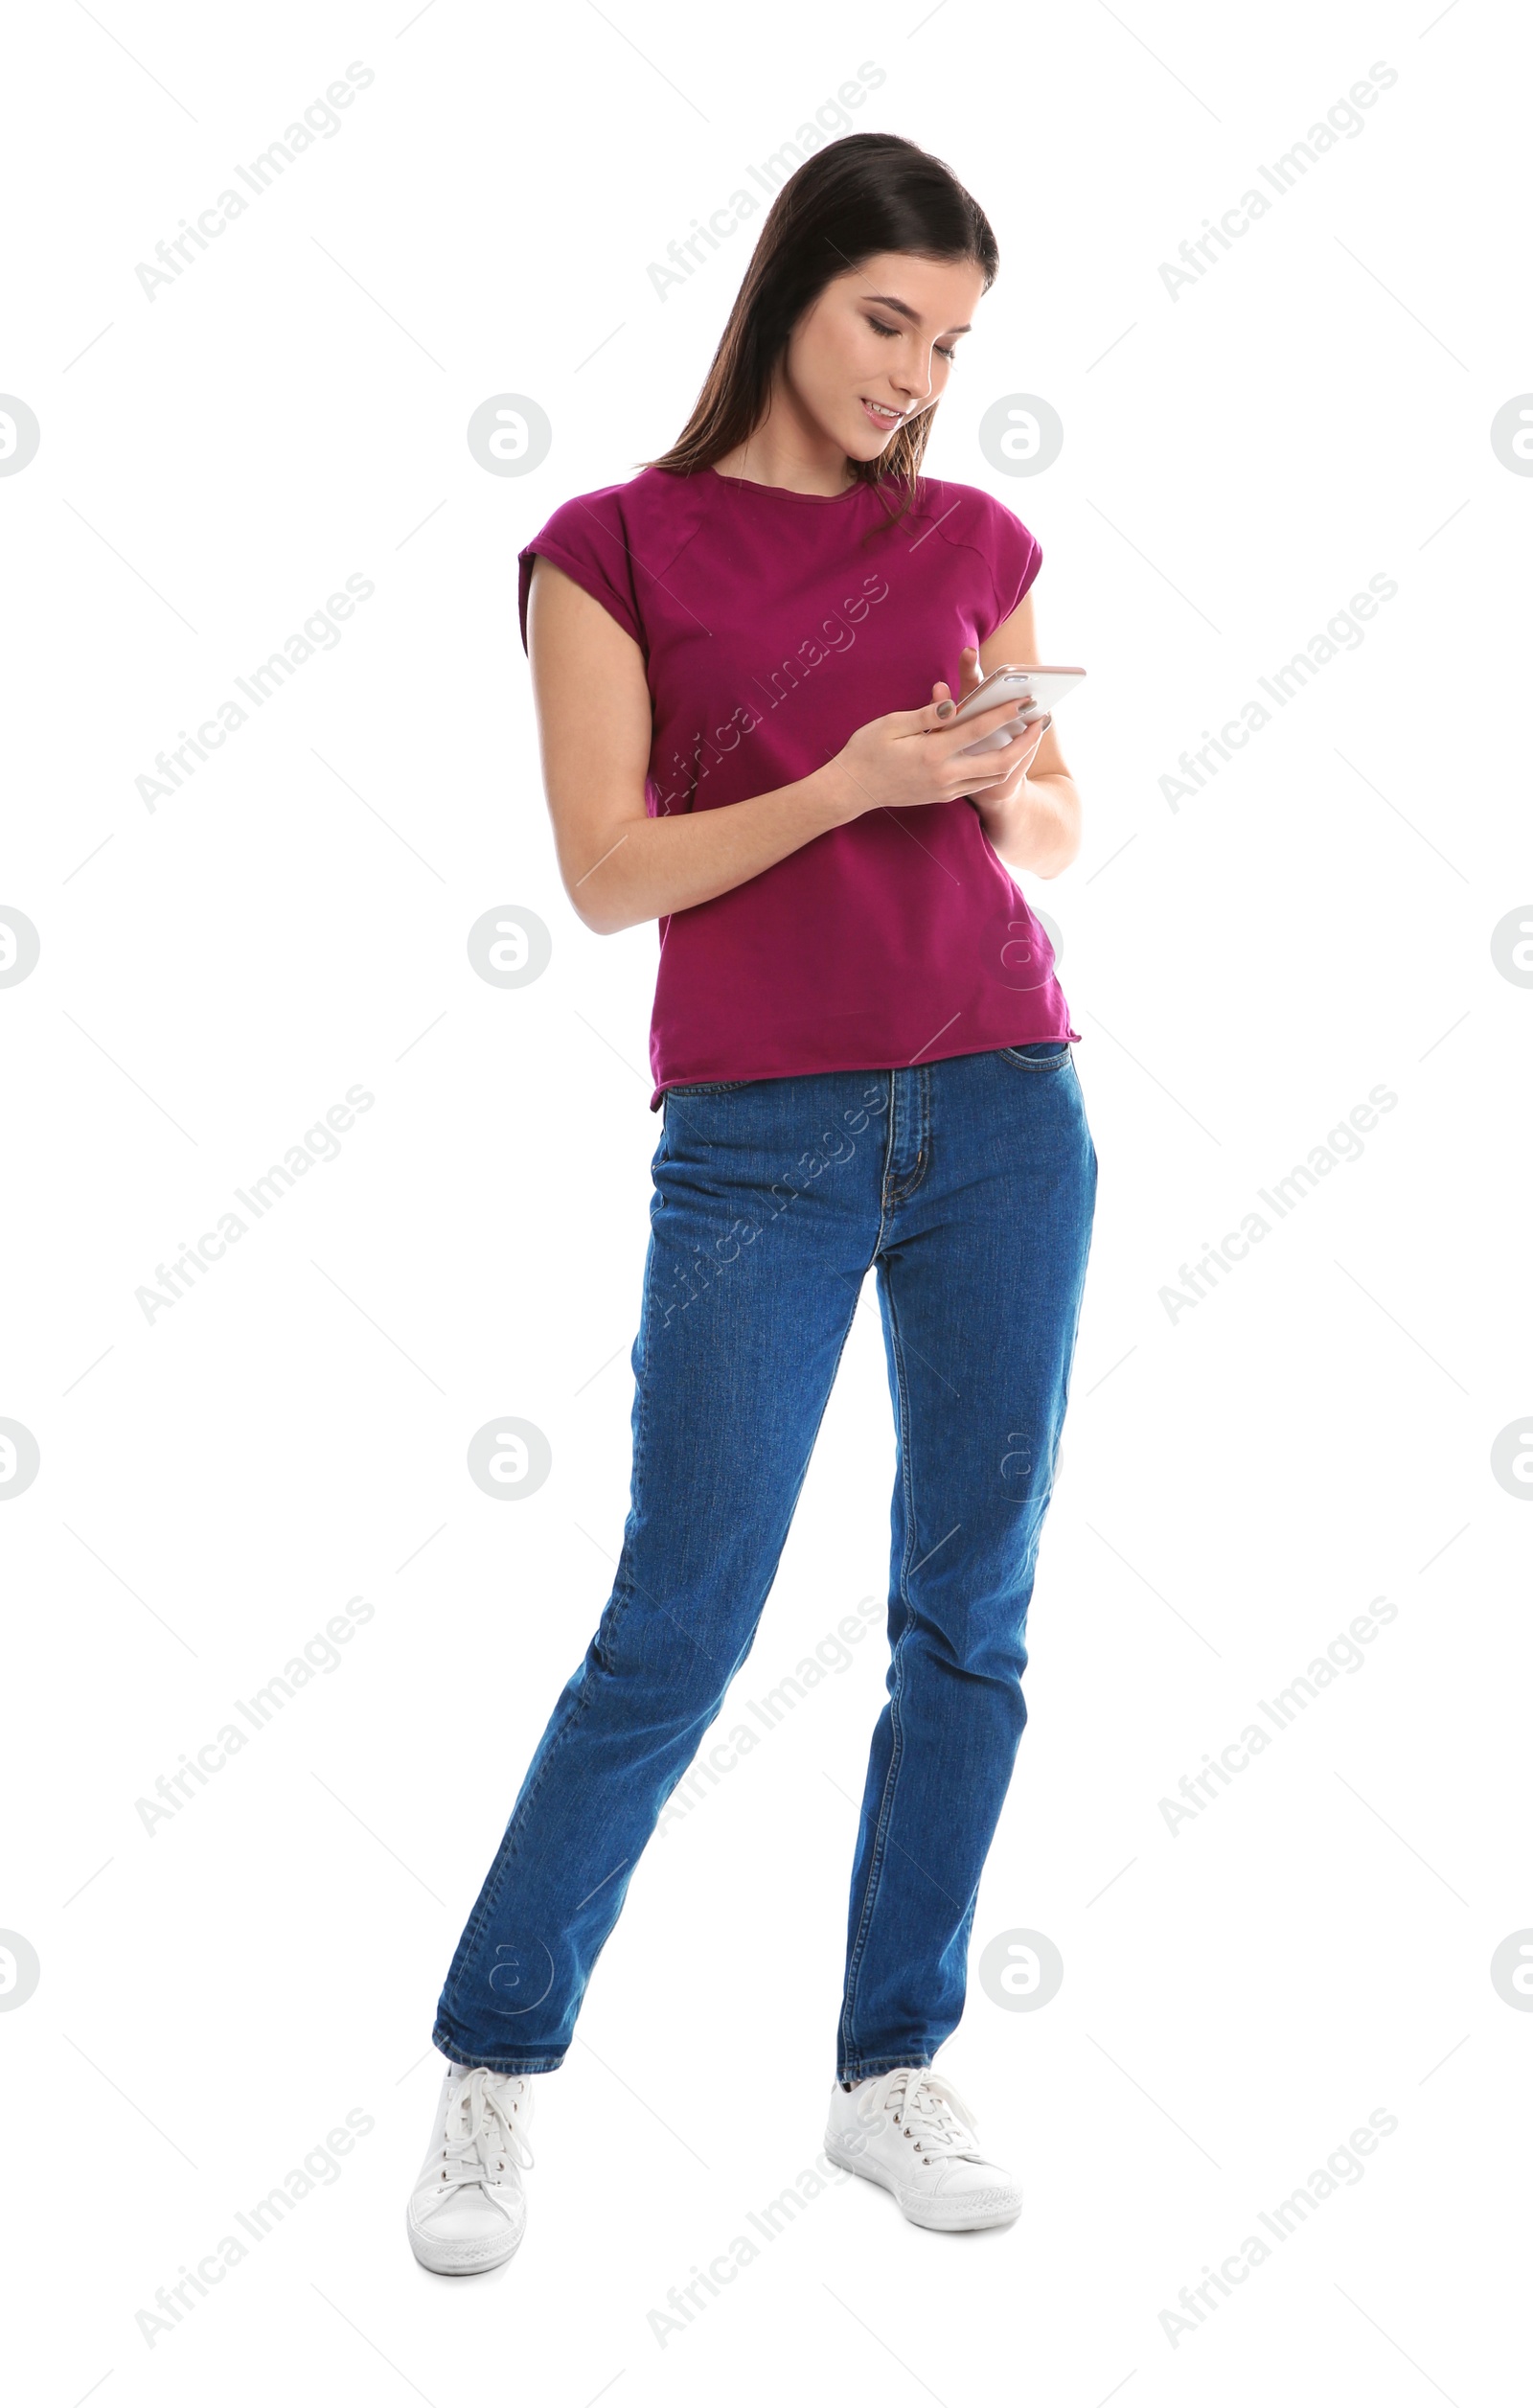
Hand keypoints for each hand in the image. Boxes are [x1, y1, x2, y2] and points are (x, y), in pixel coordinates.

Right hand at [821, 656, 1037, 823]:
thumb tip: (951, 702)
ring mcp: (945, 789)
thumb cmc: (866, 751)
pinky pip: (978, 784)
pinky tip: (1003, 752)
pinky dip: (996, 768)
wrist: (852, 790)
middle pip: (999, 761)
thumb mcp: (891, 725)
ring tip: (1028, 735)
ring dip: (1016, 757)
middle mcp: (944, 774)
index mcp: (931, 752)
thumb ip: (926, 715)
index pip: (979, 729)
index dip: (1006, 713)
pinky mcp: (943, 796)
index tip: (1026, 699)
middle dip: (1025, 741)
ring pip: (993, 777)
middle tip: (1041, 721)